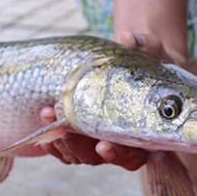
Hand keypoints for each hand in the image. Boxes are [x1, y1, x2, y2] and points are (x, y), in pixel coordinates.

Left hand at [37, 30, 178, 170]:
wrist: (135, 70)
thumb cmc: (150, 66)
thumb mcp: (153, 54)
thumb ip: (146, 46)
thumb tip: (128, 38)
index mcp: (146, 134)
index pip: (133, 156)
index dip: (118, 154)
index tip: (103, 146)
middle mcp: (123, 144)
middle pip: (98, 157)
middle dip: (77, 142)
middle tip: (63, 123)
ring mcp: (101, 143)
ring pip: (78, 154)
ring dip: (60, 137)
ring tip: (47, 111)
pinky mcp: (84, 138)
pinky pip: (66, 148)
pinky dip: (52, 139)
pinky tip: (43, 118)